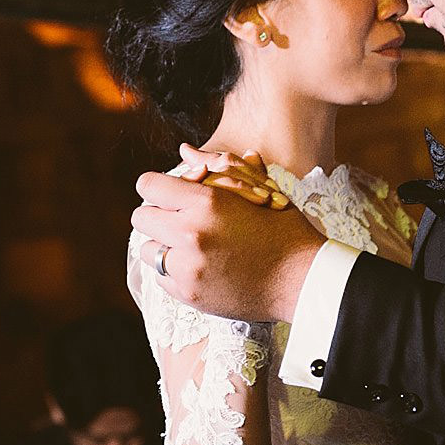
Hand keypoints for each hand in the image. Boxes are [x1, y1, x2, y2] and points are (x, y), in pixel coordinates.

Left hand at [132, 154, 323, 322]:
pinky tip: (199, 267)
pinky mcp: (189, 294)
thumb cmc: (285, 231)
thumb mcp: (260, 190)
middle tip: (178, 220)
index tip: (169, 194)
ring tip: (189, 246)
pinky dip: (174, 272)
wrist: (303, 281)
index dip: (157, 187)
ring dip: (163, 246)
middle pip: (141, 217)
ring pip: (148, 250)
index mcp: (207, 202)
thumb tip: (187, 150)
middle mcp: (191, 234)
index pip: (148, 185)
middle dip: (157, 215)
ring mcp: (188, 267)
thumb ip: (221, 168)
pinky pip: (161, 278)